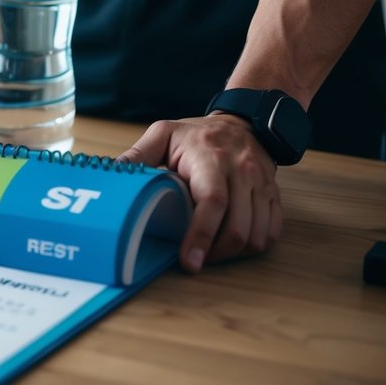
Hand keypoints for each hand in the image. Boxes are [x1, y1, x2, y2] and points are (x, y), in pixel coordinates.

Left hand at [116, 113, 281, 273]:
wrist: (241, 123)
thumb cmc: (196, 134)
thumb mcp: (163, 134)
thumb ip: (138, 155)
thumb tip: (111, 174)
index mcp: (211, 157)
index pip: (213, 202)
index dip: (200, 235)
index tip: (188, 261)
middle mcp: (242, 171)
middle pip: (237, 227)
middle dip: (216, 253)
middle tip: (194, 261)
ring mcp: (262, 185)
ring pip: (257, 234)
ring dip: (233, 254)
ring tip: (210, 255)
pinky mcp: (274, 196)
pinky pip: (271, 232)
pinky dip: (253, 247)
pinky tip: (232, 247)